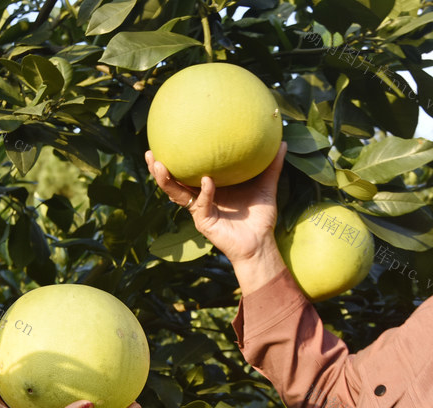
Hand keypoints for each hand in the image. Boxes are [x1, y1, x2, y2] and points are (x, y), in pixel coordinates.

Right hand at [145, 144, 288, 295]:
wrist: (261, 242)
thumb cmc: (260, 217)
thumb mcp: (266, 186)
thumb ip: (271, 165)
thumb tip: (282, 142)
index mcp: (209, 188)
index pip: (187, 171)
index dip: (175, 159)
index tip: (166, 140)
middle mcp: (200, 198)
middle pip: (173, 182)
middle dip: (158, 169)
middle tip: (150, 152)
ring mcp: (200, 210)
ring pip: (176, 194)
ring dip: (166, 180)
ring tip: (159, 165)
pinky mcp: (205, 222)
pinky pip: (201, 203)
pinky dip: (204, 191)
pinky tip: (207, 180)